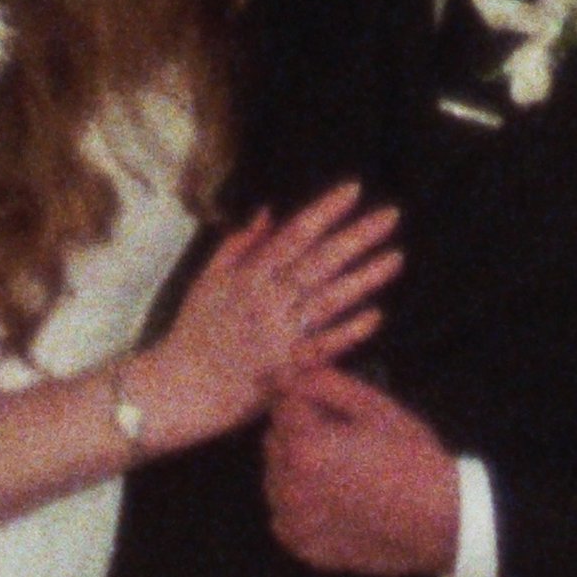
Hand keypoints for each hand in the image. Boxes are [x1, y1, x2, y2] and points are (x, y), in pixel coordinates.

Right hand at [133, 182, 398, 452]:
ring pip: (329, 301)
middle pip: (320, 262)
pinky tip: (376, 315)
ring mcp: (280, 336)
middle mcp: (268, 301)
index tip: (354, 189)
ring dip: (365, 278)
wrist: (179, 387)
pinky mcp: (288, 370)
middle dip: (357, 237)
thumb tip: (270, 211)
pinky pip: (323, 347)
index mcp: (249, 276)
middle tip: (391, 215)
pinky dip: (348, 331)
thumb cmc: (194, 330)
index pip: (294, 235)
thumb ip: (239, 244)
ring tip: (397, 257)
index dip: (325, 211)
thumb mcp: (208, 278)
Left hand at [264, 364, 459, 576]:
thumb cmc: (412, 458)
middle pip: (275, 438)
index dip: (311, 399)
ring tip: (343, 471)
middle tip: (344, 440)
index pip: (285, 403)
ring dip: (297, 466)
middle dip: (300, 431)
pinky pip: (284, 512)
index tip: (336, 409)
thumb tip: (285, 372)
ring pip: (277, 476)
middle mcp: (288, 486)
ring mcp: (292, 520)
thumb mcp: (374, 406)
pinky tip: (336, 500)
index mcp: (304, 445)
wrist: (440, 521)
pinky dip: (301, 502)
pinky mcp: (301, 545)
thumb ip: (323, 383)